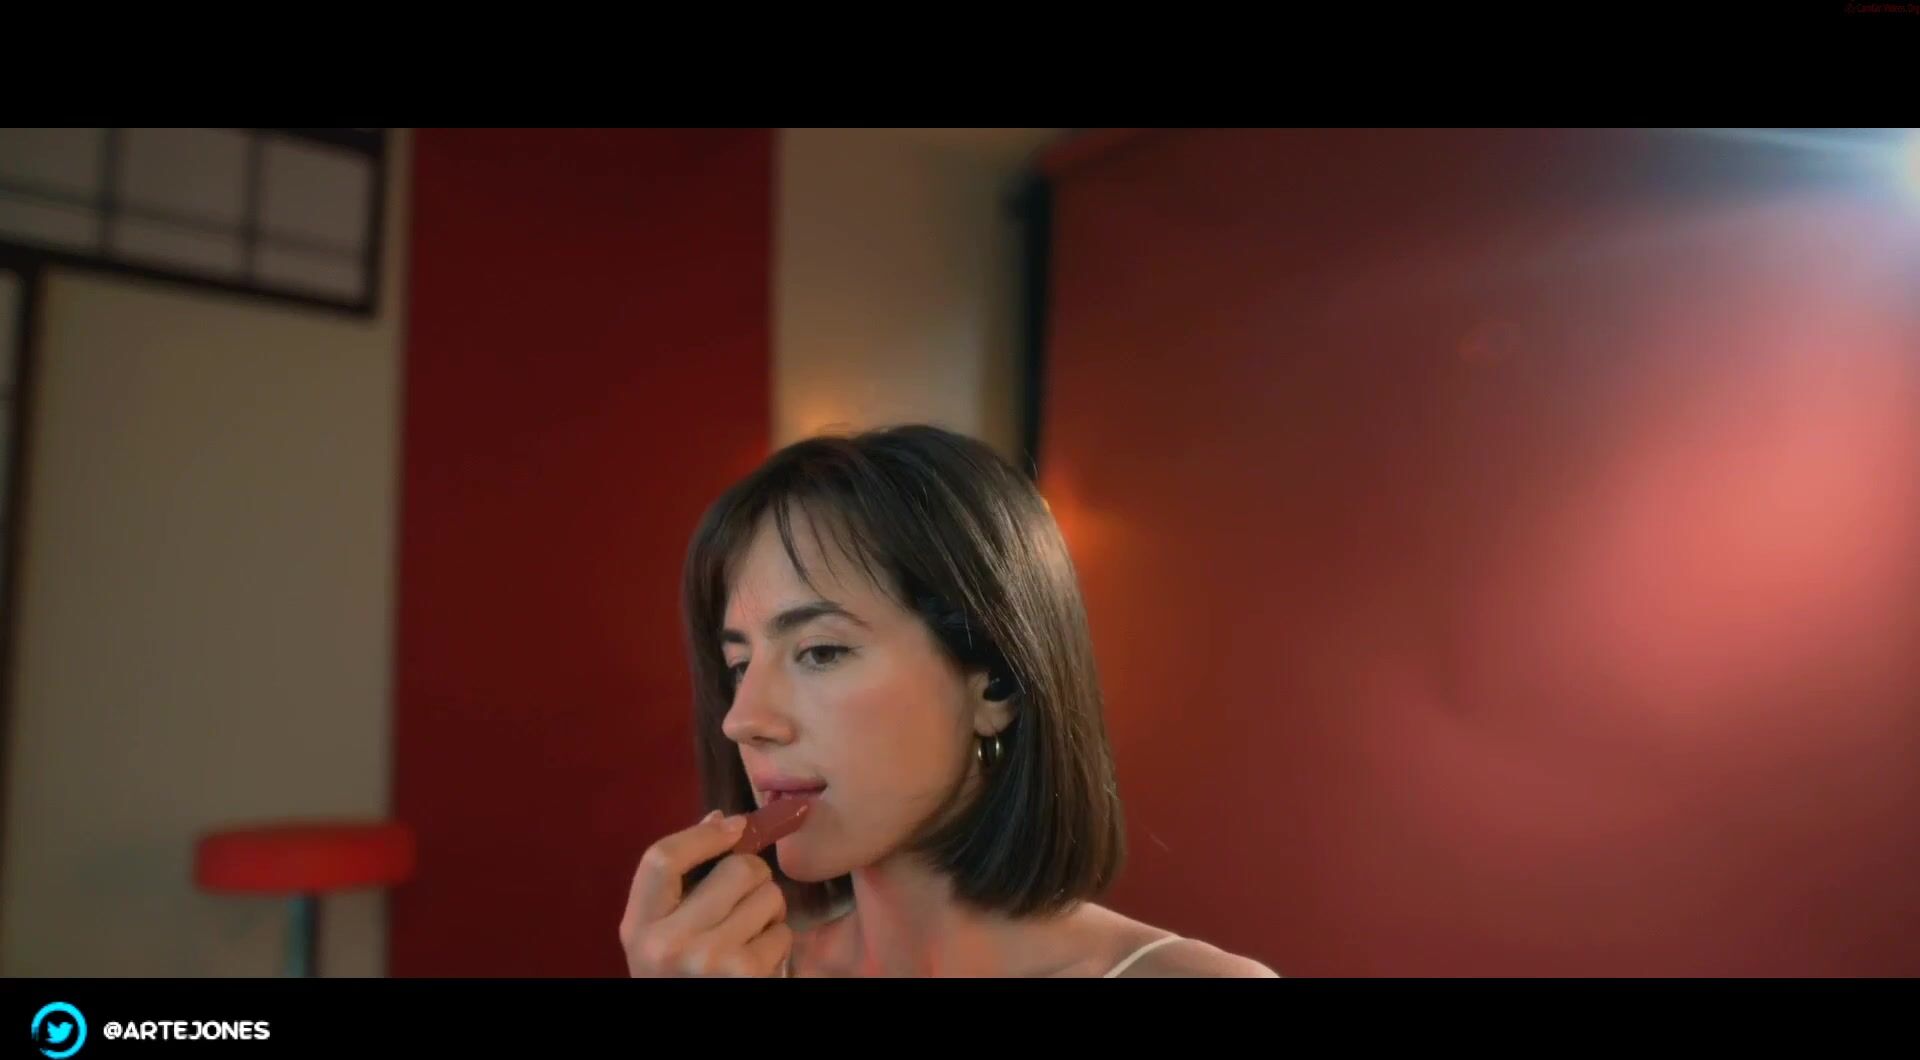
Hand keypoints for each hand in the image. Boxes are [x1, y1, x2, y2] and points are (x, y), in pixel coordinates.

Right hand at [620, 811, 792, 976]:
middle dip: (753, 878)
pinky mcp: (744, 974)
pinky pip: (782, 933)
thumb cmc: (681, 976)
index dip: (703, 835)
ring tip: (748, 935)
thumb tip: (722, 822)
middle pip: (735, 869)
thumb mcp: (663, 936)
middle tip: (745, 900)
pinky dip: (778, 942)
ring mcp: (706, 960)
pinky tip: (758, 960)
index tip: (734, 826)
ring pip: (768, 897)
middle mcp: (666, 943)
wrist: (688, 1035)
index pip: (661, 858)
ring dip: (768, 912)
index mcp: (637, 927)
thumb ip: (682, 884)